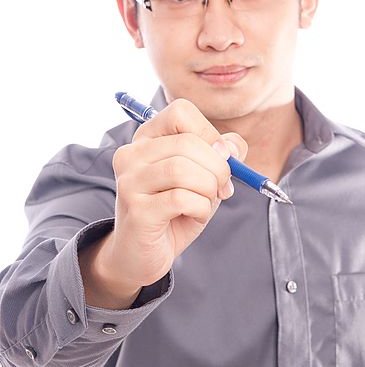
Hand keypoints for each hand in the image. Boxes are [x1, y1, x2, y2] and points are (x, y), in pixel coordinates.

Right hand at [80, 98, 246, 306]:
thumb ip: (222, 156)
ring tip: (207, 201)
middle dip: (217, 167)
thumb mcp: (204, 177)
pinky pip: (181, 198)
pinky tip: (195, 214)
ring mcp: (129, 181)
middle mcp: (132, 154)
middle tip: (222, 187)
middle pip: (187, 142)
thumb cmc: (174, 211)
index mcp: (147, 138)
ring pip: (182, 169)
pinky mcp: (136, 210)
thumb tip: (232, 147)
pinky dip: (200, 207)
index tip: (221, 158)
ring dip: (208, 188)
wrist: (140, 254)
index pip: (180, 112)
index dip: (209, 133)